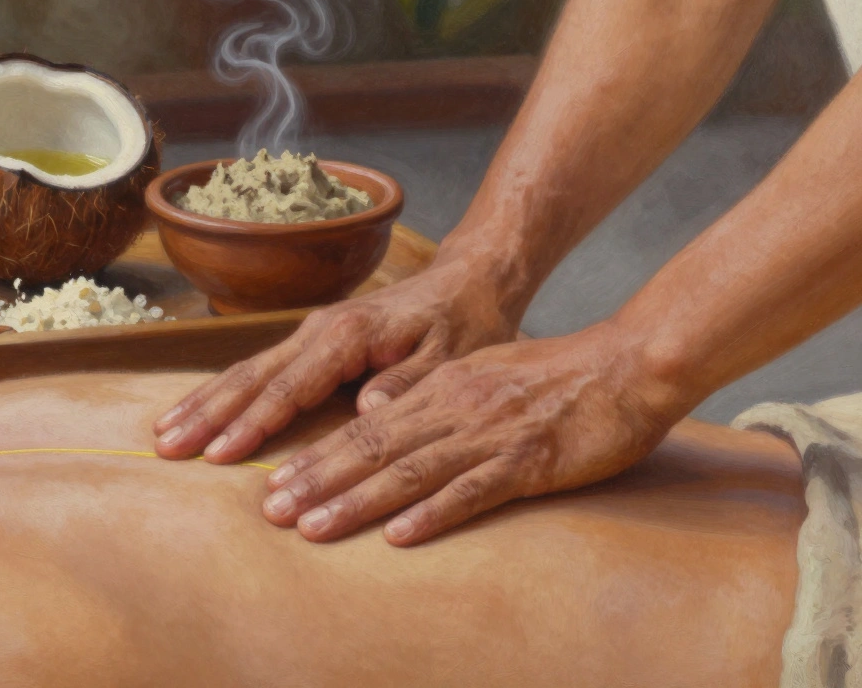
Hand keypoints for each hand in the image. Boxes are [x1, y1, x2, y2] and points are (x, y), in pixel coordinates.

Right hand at [152, 263, 519, 461]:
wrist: (467, 281)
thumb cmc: (464, 321)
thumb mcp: (451, 356)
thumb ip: (407, 383)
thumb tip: (367, 415)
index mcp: (350, 335)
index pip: (292, 386)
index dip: (254, 423)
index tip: (221, 454)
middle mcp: (321, 330)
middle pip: (253, 376)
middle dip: (208, 413)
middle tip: (166, 447)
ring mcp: (312, 333)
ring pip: (248, 371)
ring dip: (205, 403)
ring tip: (164, 434)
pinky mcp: (313, 342)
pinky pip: (261, 370)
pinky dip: (226, 394)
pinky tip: (200, 414)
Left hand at [259, 324, 689, 545]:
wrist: (628, 364)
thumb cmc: (555, 375)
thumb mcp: (480, 375)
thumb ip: (430, 397)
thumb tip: (379, 416)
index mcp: (440, 388)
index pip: (363, 424)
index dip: (316, 455)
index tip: (275, 482)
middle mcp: (453, 408)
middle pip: (371, 446)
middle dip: (316, 479)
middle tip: (270, 510)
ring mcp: (489, 435)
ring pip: (409, 470)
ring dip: (357, 500)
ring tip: (312, 526)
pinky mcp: (528, 461)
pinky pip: (473, 491)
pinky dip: (433, 513)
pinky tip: (399, 534)